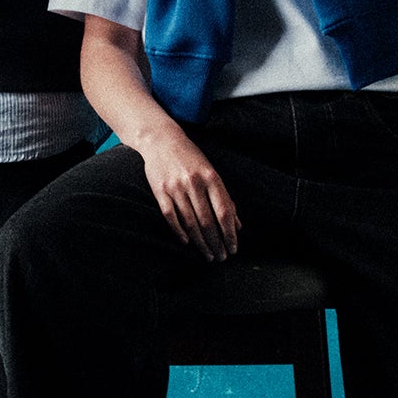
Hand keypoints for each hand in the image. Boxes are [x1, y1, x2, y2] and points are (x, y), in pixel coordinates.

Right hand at [138, 125, 240, 261]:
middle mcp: (194, 183)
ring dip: (201, 242)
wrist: (161, 140)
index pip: (224, 212)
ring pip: (190, 223)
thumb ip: (225, 198)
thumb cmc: (191, 158)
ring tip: (208, 255)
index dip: (230, 234)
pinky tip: (187, 242)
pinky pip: (171, 217)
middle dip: (216, 243)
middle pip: (208, 221)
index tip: (233, 248)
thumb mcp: (211, 173)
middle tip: (221, 257)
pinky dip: (179, 232)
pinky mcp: (160, 191)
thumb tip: (237, 225)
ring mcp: (176, 188)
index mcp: (211, 178)